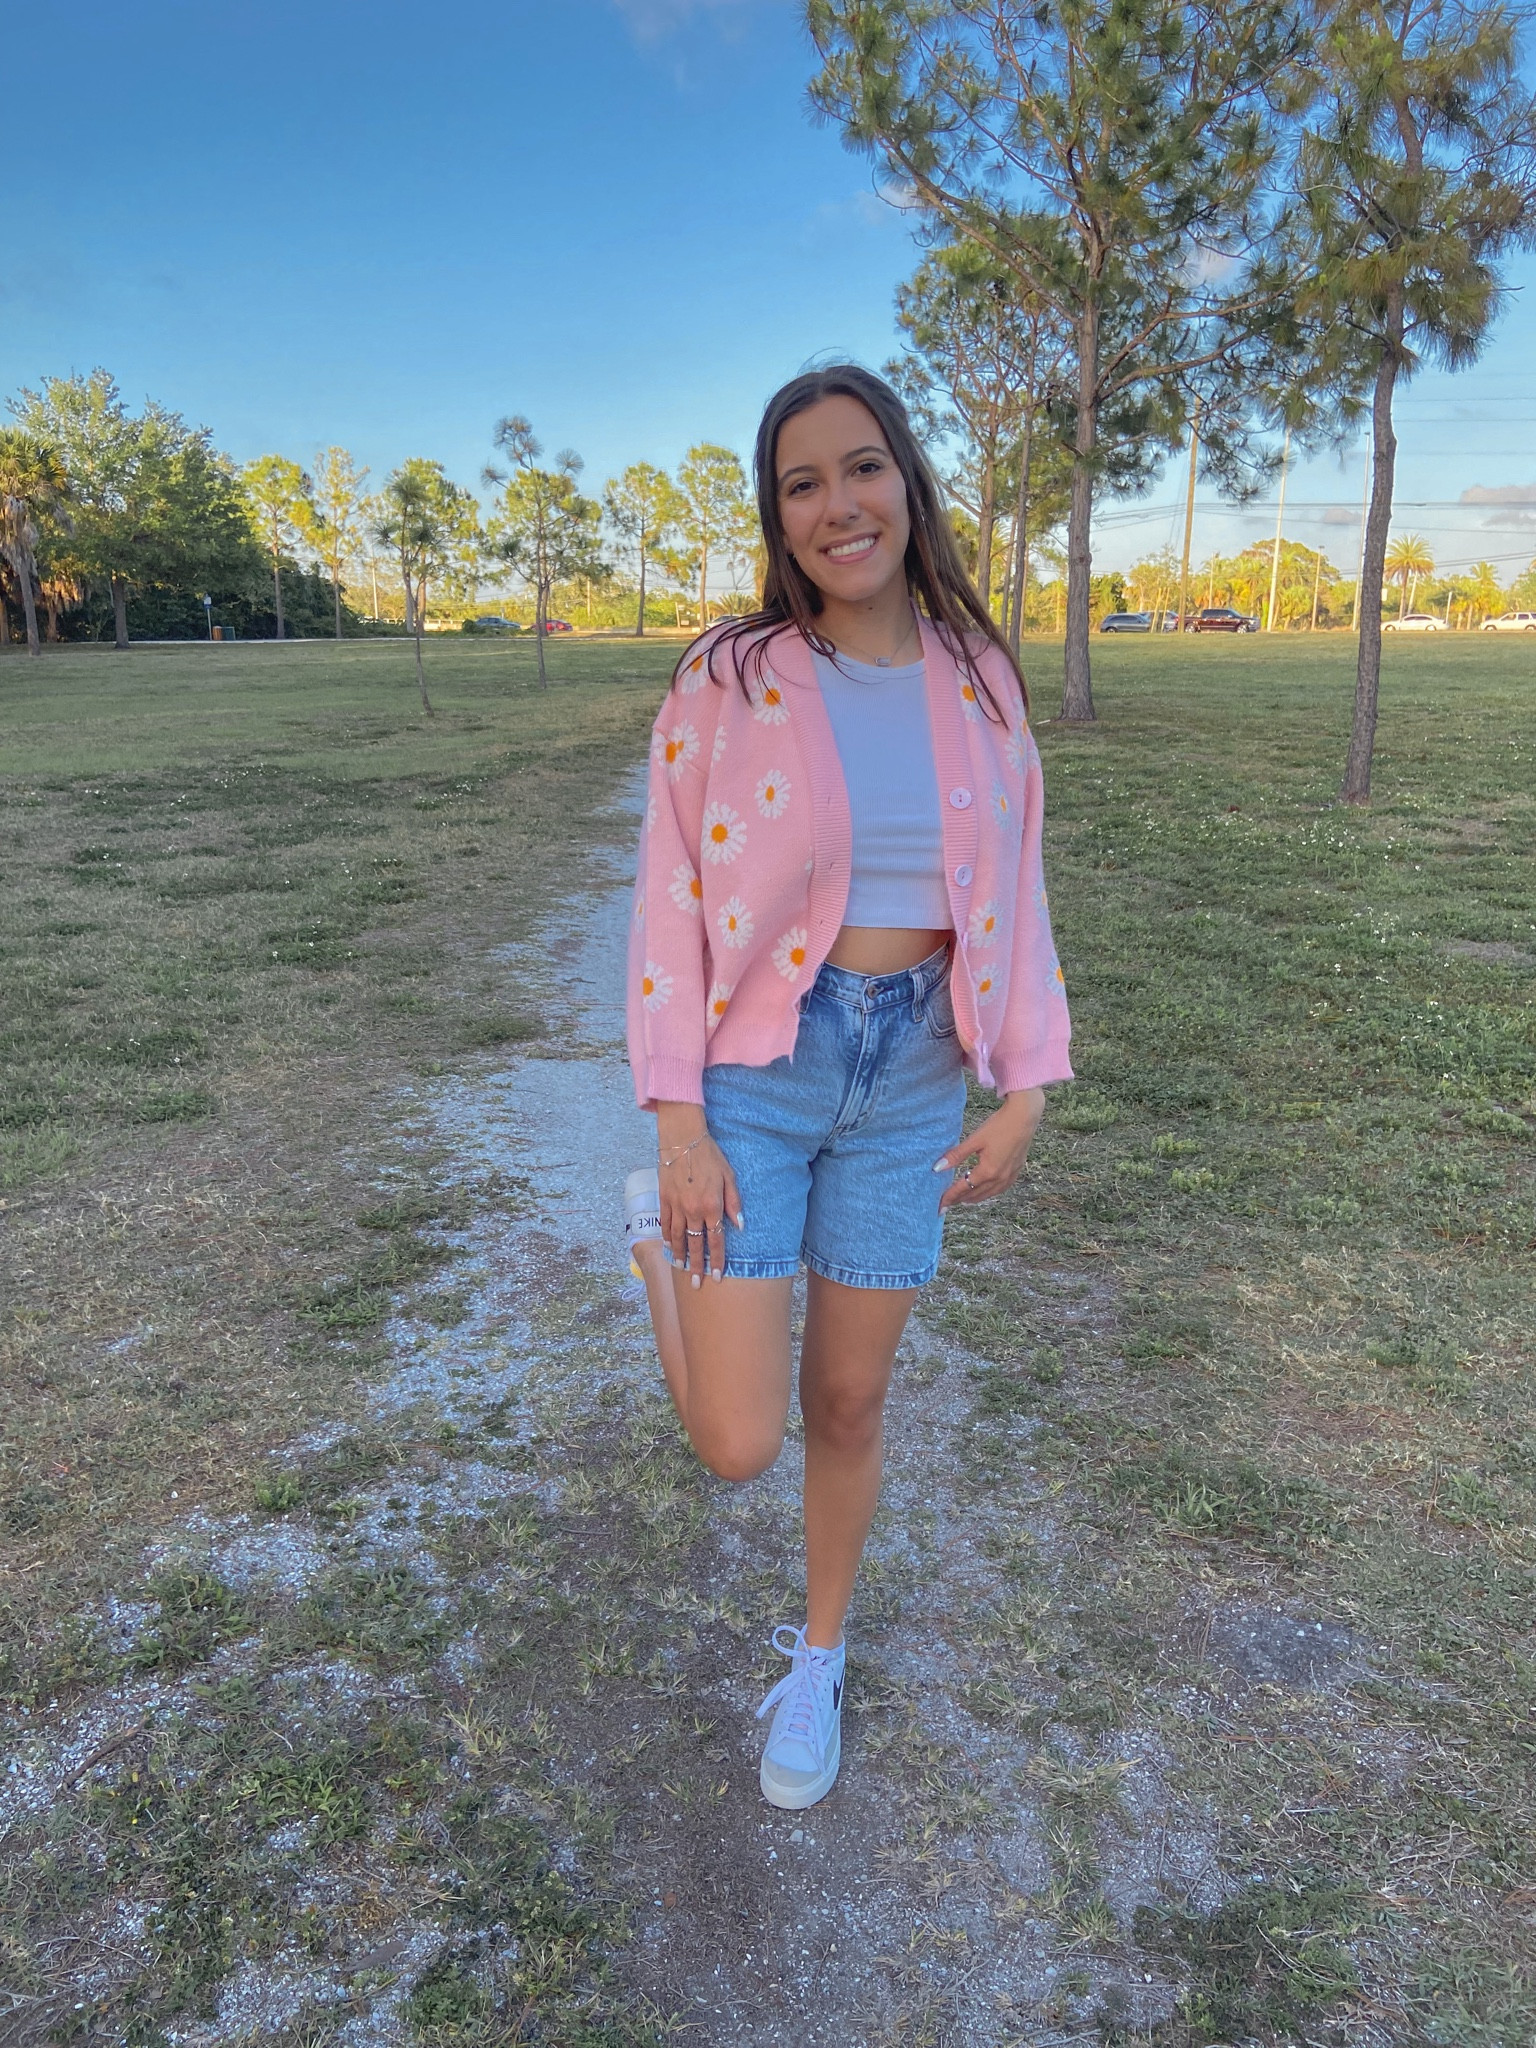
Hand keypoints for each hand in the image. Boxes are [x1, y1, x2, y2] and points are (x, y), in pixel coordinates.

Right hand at [660, 1132, 743, 1287]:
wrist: (682, 1139)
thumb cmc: (710, 1156)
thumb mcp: (729, 1177)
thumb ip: (734, 1203)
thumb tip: (740, 1226)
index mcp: (712, 1206)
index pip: (715, 1240)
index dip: (717, 1260)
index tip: (717, 1276)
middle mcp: (693, 1210)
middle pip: (695, 1245)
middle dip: (697, 1266)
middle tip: (696, 1284)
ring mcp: (676, 1206)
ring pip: (678, 1237)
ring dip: (680, 1255)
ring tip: (682, 1269)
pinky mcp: (664, 1199)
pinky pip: (666, 1224)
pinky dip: (668, 1238)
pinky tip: (670, 1247)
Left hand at [935, 1088, 1044, 1210]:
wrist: (1024, 1117)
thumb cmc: (999, 1126)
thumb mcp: (974, 1140)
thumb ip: (956, 1155)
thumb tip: (937, 1168)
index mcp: (987, 1171)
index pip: (963, 1188)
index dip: (950, 1197)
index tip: (939, 1205)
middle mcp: (999, 1178)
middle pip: (975, 1194)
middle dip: (960, 1200)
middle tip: (947, 1204)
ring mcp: (1009, 1176)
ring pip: (988, 1194)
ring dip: (974, 1198)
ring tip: (963, 1201)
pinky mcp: (1016, 1171)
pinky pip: (1000, 1189)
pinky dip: (989, 1193)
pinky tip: (986, 1191)